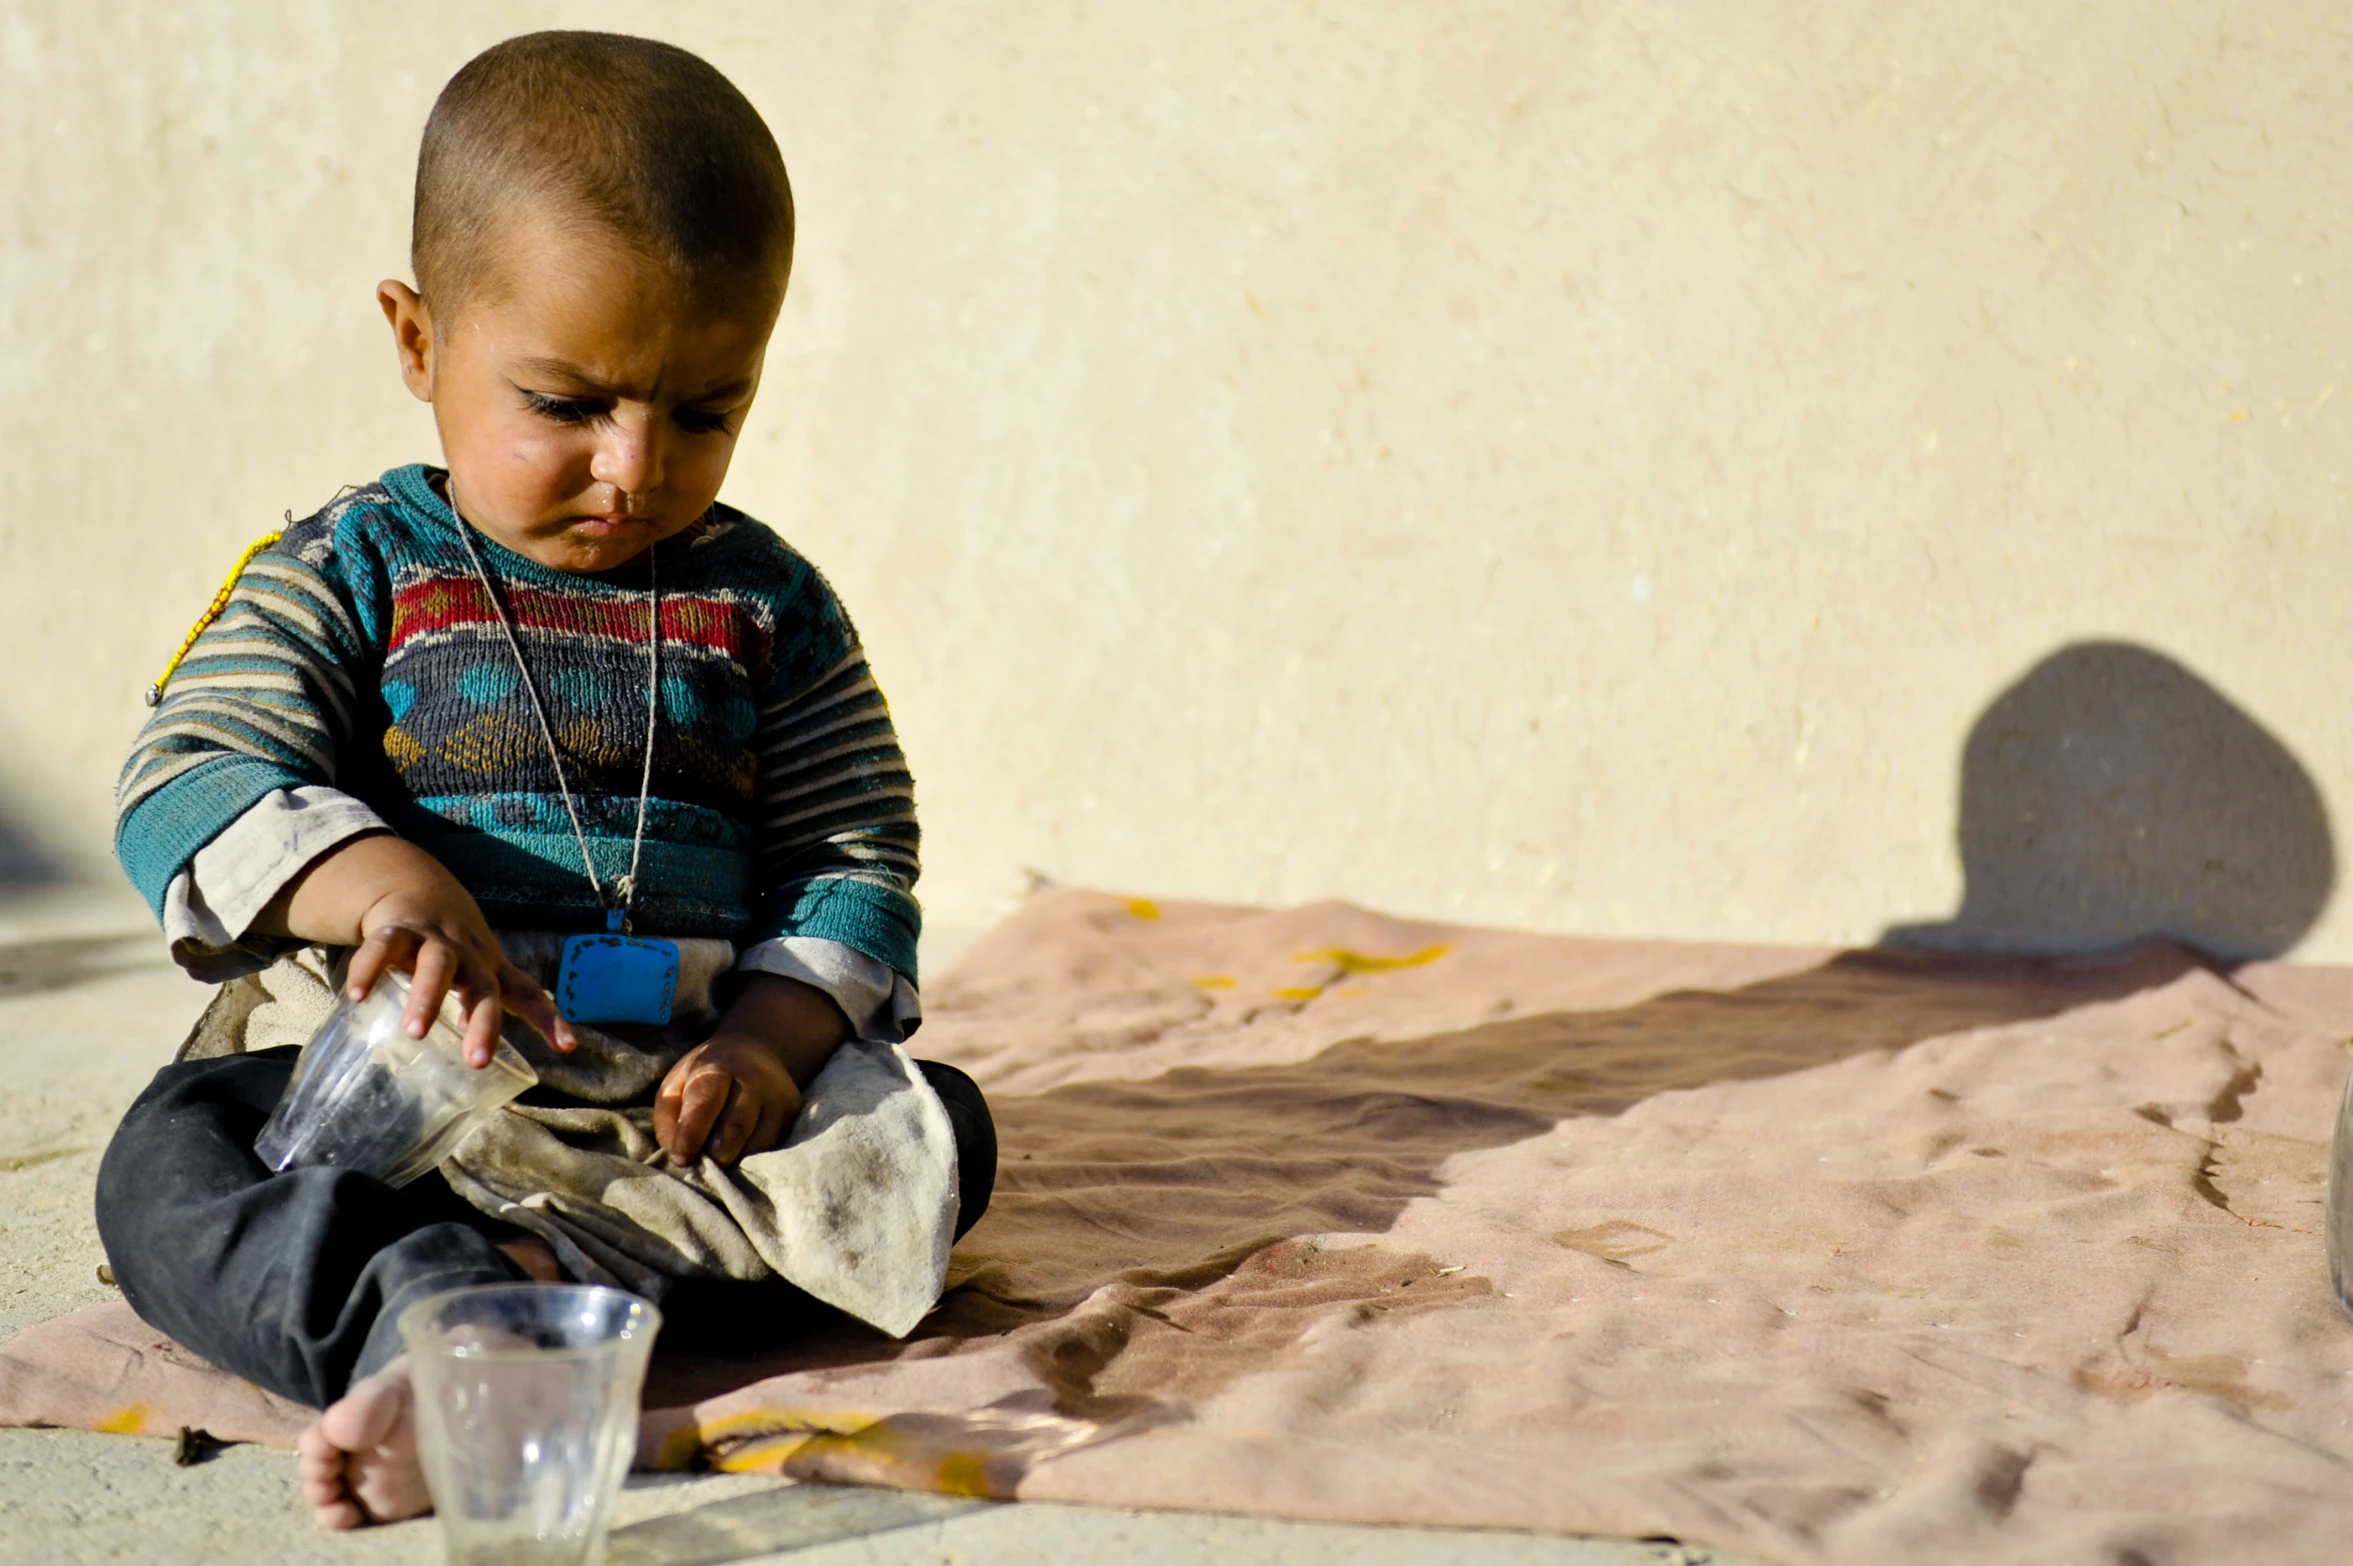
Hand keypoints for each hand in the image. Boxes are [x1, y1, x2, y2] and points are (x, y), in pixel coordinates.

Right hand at [349, 885, 574, 1069]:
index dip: (549, 1018)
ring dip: (427, 997)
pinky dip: (369, 969)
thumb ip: (478, 1016)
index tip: (569, 1046)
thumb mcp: (477, 977)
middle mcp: (470, 956)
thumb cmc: (456, 951)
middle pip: (484, 988)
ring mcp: (434, 940)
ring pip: (437, 965)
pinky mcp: (398, 930)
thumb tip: (479, 1072)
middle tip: (477, 1060)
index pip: (529, 993)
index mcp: (492, 971)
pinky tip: (356, 996)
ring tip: (414, 1033)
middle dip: (483, 1022)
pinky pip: (383, 947)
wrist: (420, 890)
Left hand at [654, 973, 848, 1164]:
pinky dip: (754, 1159)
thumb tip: (676, 1154)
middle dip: (718, 1155)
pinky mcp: (792, 1110)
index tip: (681, 1160)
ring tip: (721, 1168)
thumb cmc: (705, 1075)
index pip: (705, 1104)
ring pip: (760, 1142)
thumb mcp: (676, 1083)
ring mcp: (777, 1095)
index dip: (691, 1135)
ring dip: (738, 1161)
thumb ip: (668, 1117)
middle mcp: (752, 1080)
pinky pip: (773, 1145)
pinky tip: (740, 1159)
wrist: (755, 1052)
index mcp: (717, 1069)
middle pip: (737, 1126)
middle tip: (704, 1169)